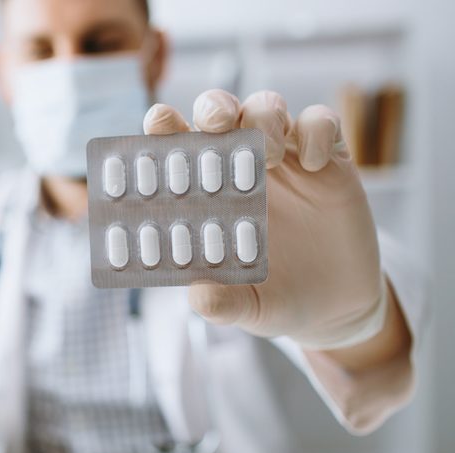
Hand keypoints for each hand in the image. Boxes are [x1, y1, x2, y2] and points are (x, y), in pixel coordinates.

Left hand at [143, 90, 395, 351]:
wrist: (332, 307)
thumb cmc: (271, 297)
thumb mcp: (244, 308)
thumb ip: (219, 302)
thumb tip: (199, 296)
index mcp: (203, 191)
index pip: (175, 144)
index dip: (164, 125)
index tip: (159, 122)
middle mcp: (239, 164)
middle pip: (219, 109)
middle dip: (214, 107)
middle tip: (217, 124)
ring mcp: (285, 158)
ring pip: (267, 106)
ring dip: (263, 117)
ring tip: (268, 156)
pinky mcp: (329, 160)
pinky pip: (321, 122)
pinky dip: (317, 130)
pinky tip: (315, 164)